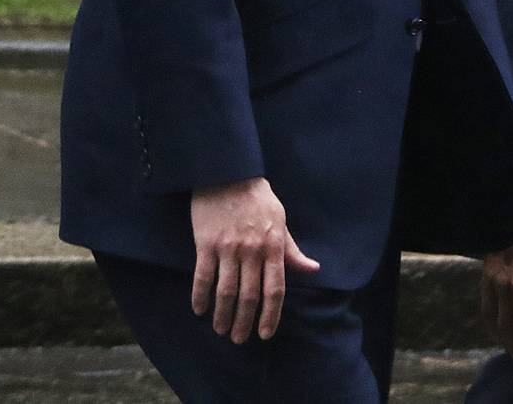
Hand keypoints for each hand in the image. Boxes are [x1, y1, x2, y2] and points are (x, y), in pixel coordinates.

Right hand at [189, 176, 320, 343]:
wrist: (229, 174)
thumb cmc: (258, 198)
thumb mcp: (281, 220)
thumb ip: (292, 249)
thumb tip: (313, 268)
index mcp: (273, 245)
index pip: (275, 289)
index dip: (271, 315)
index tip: (265, 334)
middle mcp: (252, 250)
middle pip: (250, 296)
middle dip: (245, 322)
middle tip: (239, 339)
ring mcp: (228, 248)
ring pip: (226, 291)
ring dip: (223, 315)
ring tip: (221, 329)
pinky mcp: (206, 244)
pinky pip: (202, 277)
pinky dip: (200, 297)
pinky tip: (200, 310)